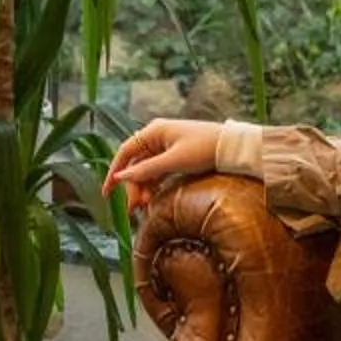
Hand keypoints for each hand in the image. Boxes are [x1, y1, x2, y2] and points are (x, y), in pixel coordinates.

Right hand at [101, 116, 222, 210]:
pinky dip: (155, 186)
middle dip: (133, 186)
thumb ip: (146, 170)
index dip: (114, 172)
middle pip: (136, 164)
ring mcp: (166, 146)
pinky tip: (154, 200)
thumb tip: (120, 177)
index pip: (125, 152)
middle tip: (134, 208)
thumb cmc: (204, 149)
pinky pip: (158, 172)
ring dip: (143, 188)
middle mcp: (157, 136)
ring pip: (147, 170)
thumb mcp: (173, 162)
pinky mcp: (176, 156)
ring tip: (145, 208)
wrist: (232, 147)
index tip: (107, 192)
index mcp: (153, 131)